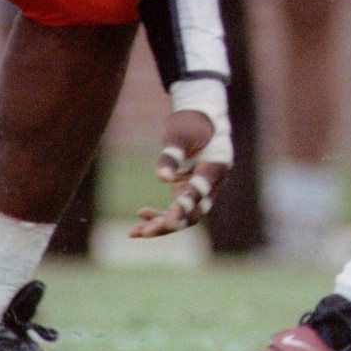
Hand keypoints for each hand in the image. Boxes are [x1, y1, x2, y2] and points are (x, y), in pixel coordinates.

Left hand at [130, 106, 233, 237]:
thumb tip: (162, 178)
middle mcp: (212, 184)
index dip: (184, 206)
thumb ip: (173, 155)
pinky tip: (140, 213)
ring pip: (184, 216)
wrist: (202, 118)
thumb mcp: (180, 133)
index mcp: (217, 166)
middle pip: (194, 213)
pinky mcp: (189, 191)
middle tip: (145, 232)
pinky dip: (159, 215)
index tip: (168, 220)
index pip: (200, 192)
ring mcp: (201, 190)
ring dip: (160, 225)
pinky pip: (175, 209)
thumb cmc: (192, 122)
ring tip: (133, 232)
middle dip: (169, 224)